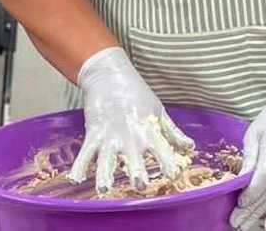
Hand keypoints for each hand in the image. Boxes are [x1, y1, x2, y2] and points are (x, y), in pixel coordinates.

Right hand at [67, 47, 193, 192]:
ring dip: (105, 174)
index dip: (168, 162)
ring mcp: (110, 135)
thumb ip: (173, 132)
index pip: (162, 149)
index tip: (174, 175)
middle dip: (137, 172)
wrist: (109, 75)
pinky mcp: (93, 132)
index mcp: (149, 130)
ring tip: (104, 190)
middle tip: (140, 186)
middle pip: (134, 157)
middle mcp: (130, 135)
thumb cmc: (137, 93)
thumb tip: (190, 148)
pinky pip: (85, 152)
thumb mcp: (159, 111)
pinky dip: (79, 165)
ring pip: (107, 159)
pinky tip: (75, 180)